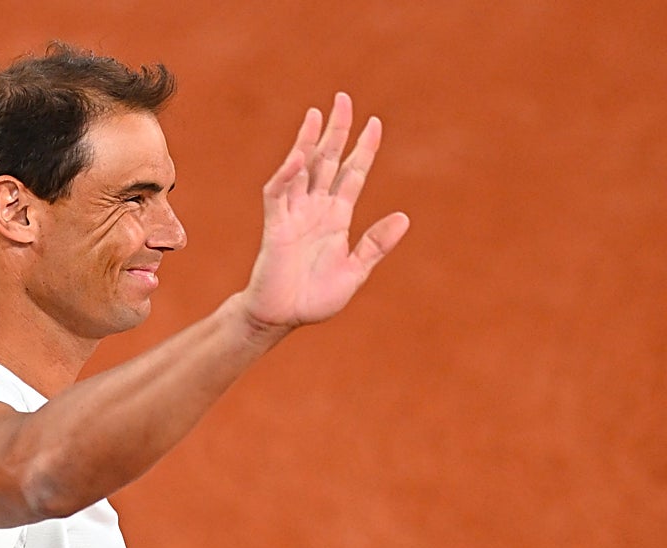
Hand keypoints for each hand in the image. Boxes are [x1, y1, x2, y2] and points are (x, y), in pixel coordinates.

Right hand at [242, 92, 409, 328]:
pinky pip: (279, 193)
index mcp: (337, 218)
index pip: (352, 174)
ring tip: (317, 113)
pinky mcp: (275, 225)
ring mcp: (294, 214)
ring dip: (309, 141)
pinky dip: (287, 174)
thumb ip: (376, 245)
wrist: (282, 317)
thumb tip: (404, 217)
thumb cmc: (315, 298)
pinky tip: (299, 157)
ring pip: (303, 169)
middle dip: (336, 131)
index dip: (363, 149)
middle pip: (327, 161)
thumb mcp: (355, 271)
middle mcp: (316, 209)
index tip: (374, 123)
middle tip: (343, 99)